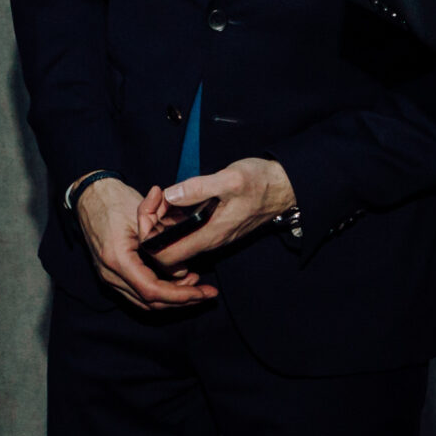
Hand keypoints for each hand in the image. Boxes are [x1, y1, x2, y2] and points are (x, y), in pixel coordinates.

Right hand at [77, 177, 216, 310]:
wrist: (90, 195)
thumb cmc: (115, 200)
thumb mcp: (143, 215)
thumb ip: (162, 243)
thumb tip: (183, 270)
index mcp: (117, 259)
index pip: (152, 290)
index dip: (180, 295)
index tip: (202, 292)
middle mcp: (110, 274)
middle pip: (149, 302)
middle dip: (181, 301)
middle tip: (205, 292)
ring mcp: (108, 276)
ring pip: (144, 302)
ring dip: (171, 298)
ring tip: (195, 284)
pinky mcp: (112, 274)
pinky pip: (137, 292)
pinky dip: (159, 292)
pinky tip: (176, 280)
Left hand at [144, 158, 295, 270]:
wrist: (284, 187)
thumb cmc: (261, 183)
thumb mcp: (230, 179)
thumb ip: (198, 188)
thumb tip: (169, 195)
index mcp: (208, 235)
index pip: (165, 256)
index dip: (150, 235)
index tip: (154, 207)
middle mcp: (207, 240)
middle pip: (165, 247)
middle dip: (152, 223)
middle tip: (157, 195)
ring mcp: (209, 234)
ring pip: (174, 237)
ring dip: (162, 218)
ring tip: (164, 193)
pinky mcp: (211, 226)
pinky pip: (184, 228)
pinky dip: (173, 215)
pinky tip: (175, 195)